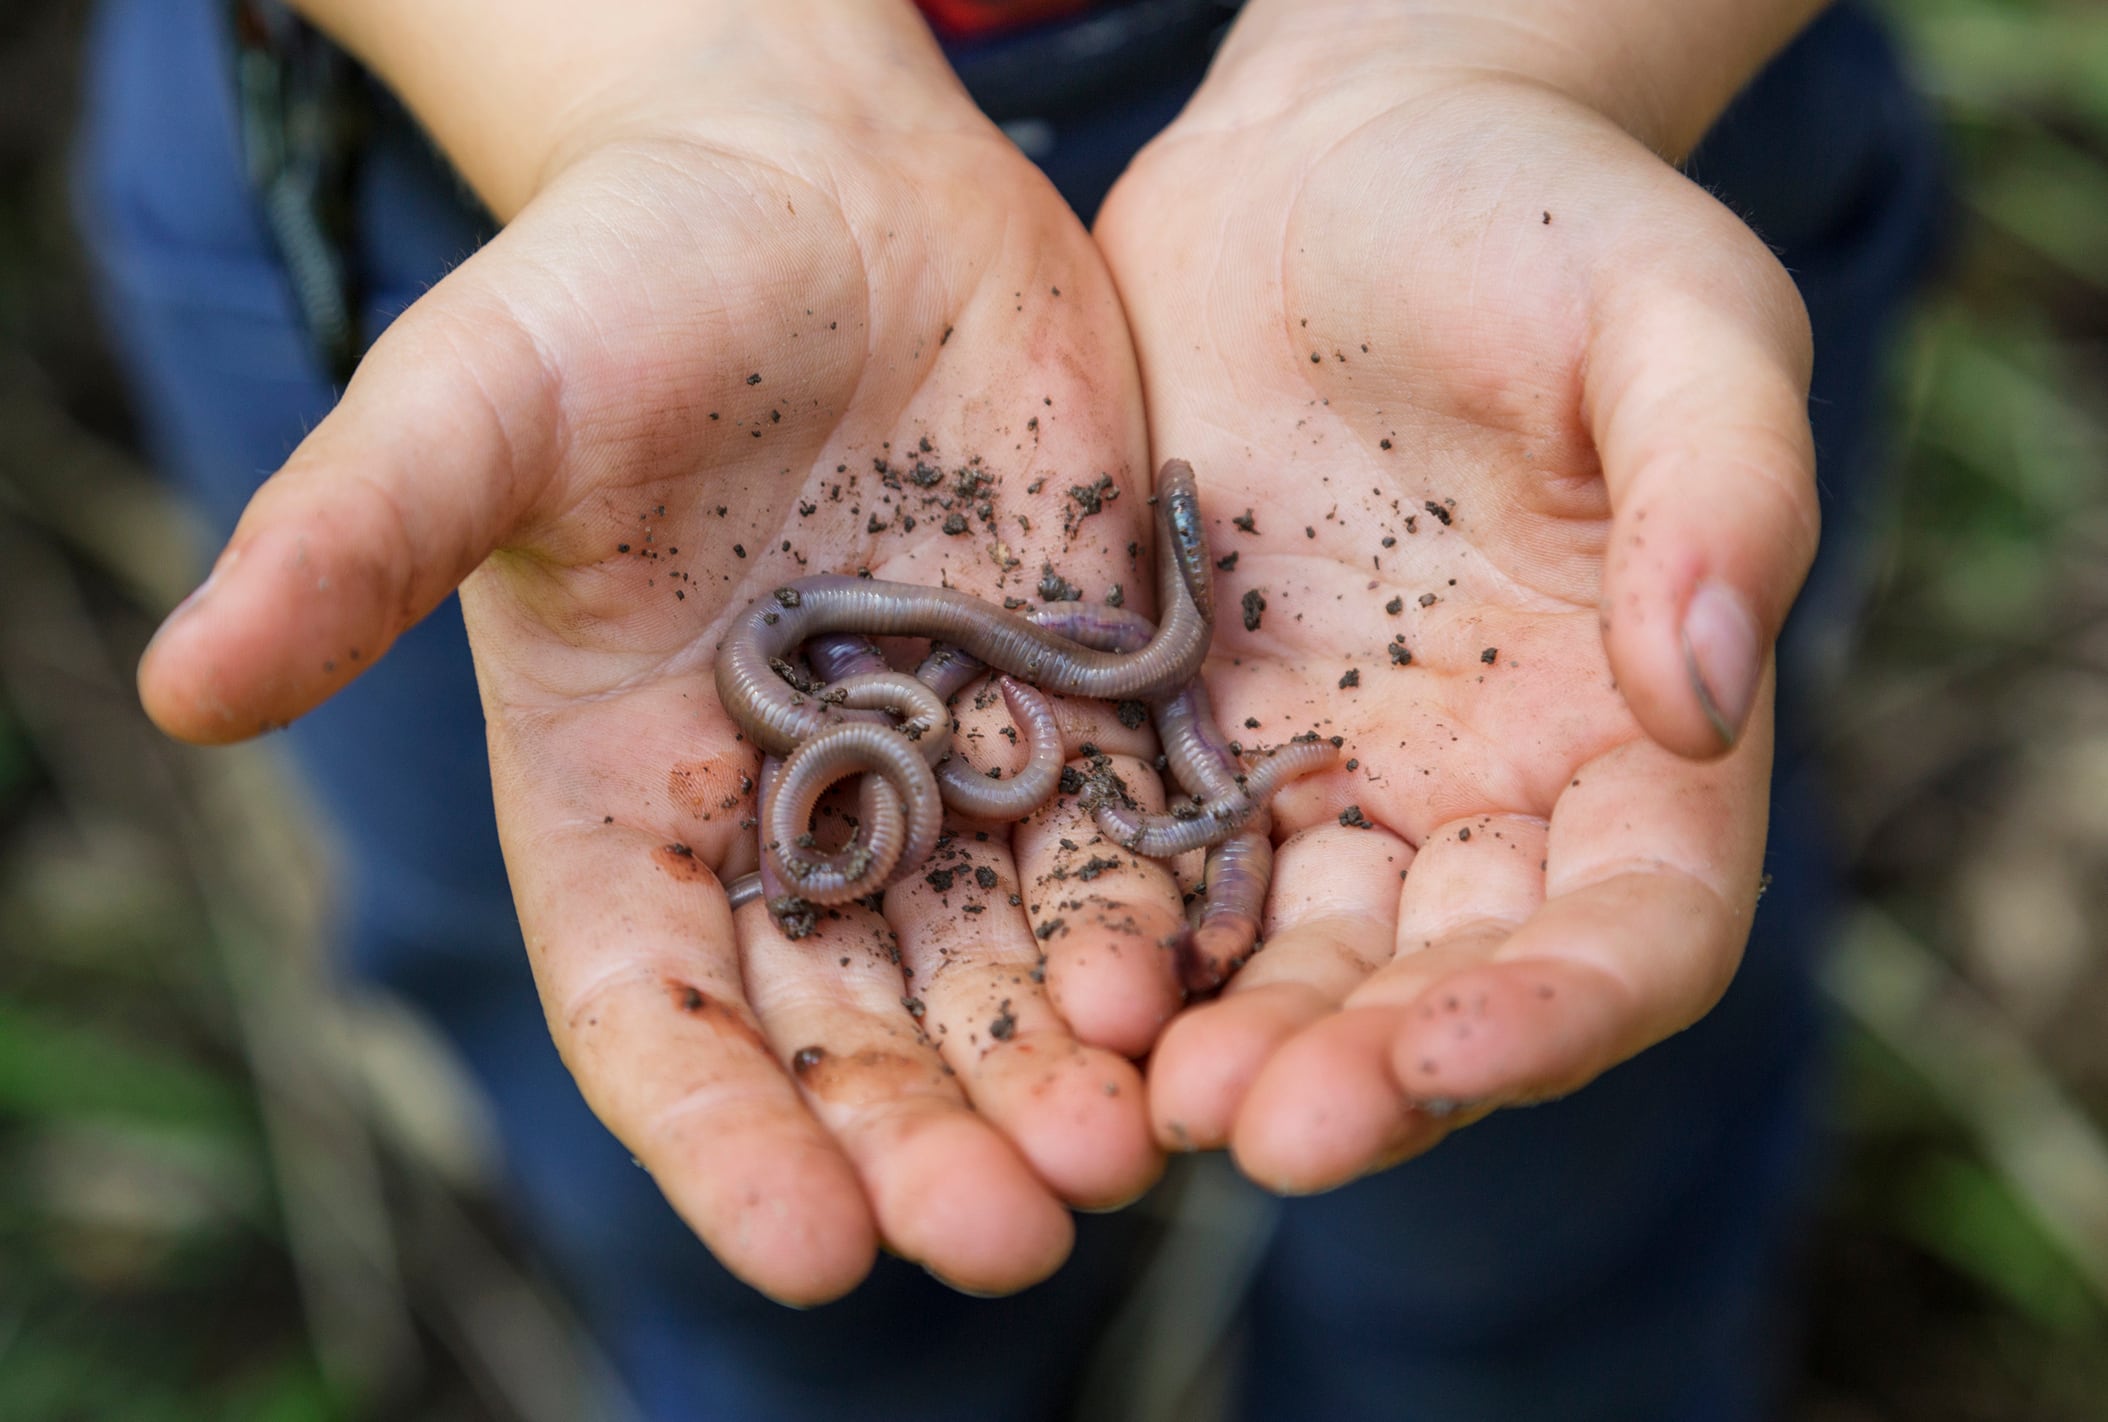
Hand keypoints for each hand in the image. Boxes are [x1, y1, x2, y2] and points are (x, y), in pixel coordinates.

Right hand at [138, 8, 1178, 1300]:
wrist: (818, 184)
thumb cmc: (619, 283)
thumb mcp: (478, 398)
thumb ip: (356, 539)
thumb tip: (178, 686)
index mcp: (621, 798)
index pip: (656, 1012)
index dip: (718, 1137)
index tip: (803, 1249)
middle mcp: (785, 817)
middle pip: (852, 1031)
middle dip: (926, 1140)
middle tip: (1014, 1234)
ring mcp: (938, 764)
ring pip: (1002, 964)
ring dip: (1063, 1068)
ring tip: (1127, 1147)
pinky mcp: (1068, 696)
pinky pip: (1123, 839)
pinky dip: (1165, 922)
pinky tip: (1216, 989)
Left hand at [1096, 35, 1816, 1188]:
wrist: (1332, 169)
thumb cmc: (1536, 223)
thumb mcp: (1671, 316)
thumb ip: (1719, 491)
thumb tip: (1700, 698)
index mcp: (1633, 736)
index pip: (1633, 933)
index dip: (1553, 1014)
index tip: (1445, 1053)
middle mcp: (1482, 795)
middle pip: (1442, 986)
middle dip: (1363, 1073)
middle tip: (1254, 1126)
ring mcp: (1324, 781)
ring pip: (1289, 963)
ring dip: (1231, 1046)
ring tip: (1141, 1095)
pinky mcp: (1184, 738)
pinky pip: (1157, 870)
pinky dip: (1124, 941)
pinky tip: (1060, 984)